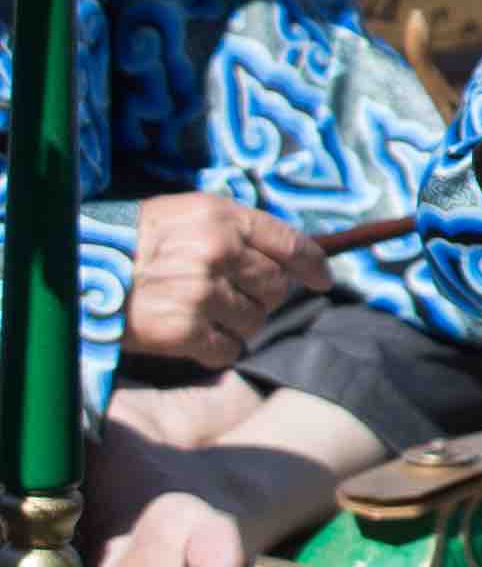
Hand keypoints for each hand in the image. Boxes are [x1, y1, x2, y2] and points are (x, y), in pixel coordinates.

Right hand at [117, 192, 317, 365]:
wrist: (73, 273)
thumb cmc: (127, 244)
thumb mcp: (182, 216)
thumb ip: (231, 230)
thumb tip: (284, 258)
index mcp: (220, 217)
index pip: (290, 243)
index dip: (312, 265)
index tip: (322, 280)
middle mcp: (217, 251)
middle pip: (276, 288)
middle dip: (261, 297)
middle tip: (228, 298)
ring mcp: (201, 292)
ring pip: (255, 322)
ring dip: (237, 325)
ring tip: (201, 315)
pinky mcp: (183, 331)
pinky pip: (227, 351)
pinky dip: (215, 350)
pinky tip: (191, 339)